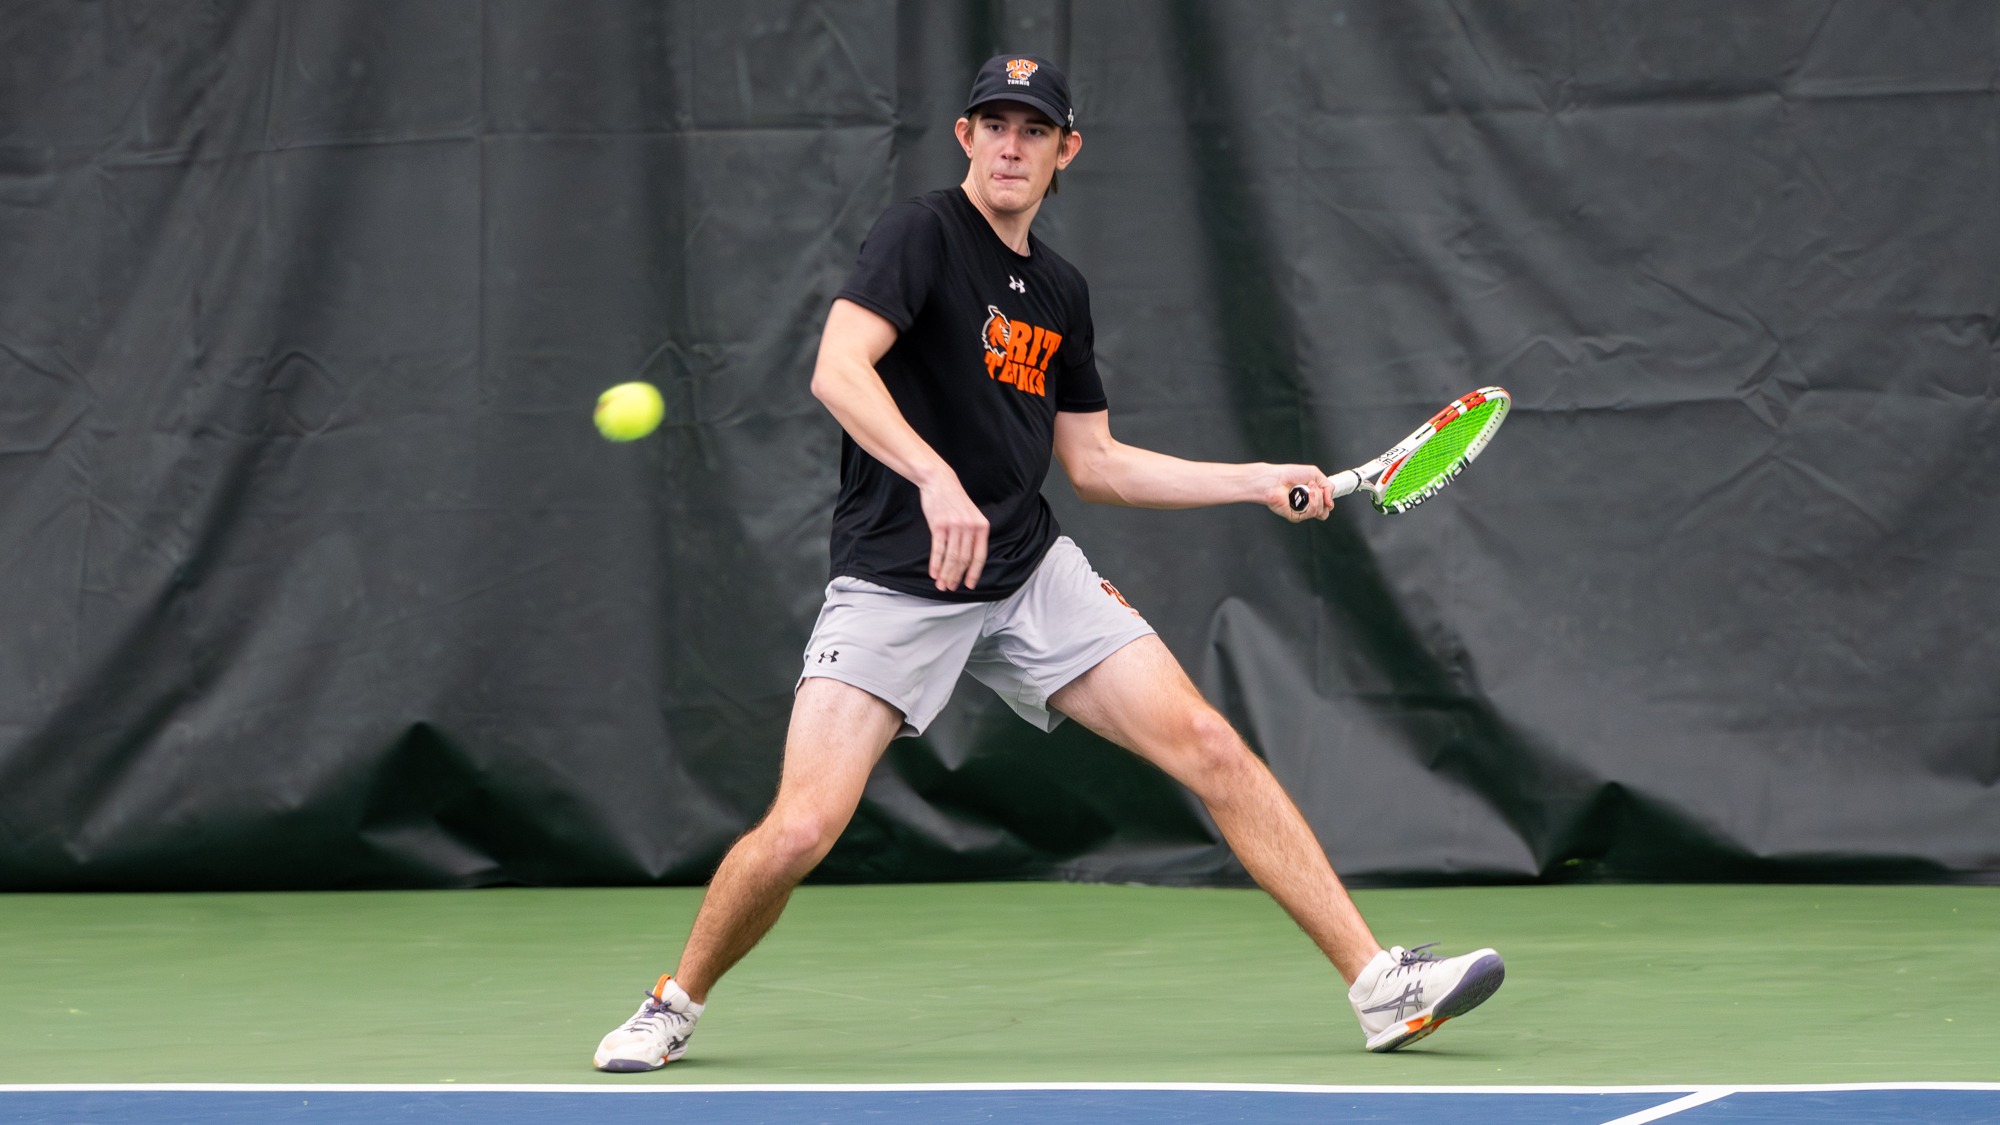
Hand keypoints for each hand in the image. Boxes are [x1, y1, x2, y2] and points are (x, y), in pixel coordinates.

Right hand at [920, 476, 989, 590]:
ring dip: (945, 574)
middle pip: (964, 560)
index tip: (969, 585)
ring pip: (951, 558)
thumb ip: (972, 534)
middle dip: (956, 577)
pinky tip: (933, 573)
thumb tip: (968, 559)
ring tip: (941, 584)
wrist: (939, 481)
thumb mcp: (970, 515)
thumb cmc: (954, 500)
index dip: (974, 573)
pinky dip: (935, 564)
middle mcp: (970, 527)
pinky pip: (938, 550)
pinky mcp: (939, 525)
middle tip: (950, 588)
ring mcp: (955, 526)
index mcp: (981, 526)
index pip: (979, 556)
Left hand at [1267, 466, 1333, 521]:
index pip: (1327, 505)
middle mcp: (1307, 505)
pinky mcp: (1295, 516)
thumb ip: (1329, 487)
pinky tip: (1305, 495)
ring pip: (1320, 513)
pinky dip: (1311, 503)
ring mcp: (1301, 511)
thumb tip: (1331, 503)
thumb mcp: (1316, 474)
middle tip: (1314, 488)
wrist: (1276, 479)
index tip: (1325, 490)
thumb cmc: (1290, 474)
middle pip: (1325, 511)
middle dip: (1324, 499)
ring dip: (1318, 499)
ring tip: (1309, 489)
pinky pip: (1310, 514)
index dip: (1329, 500)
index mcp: (1312, 496)